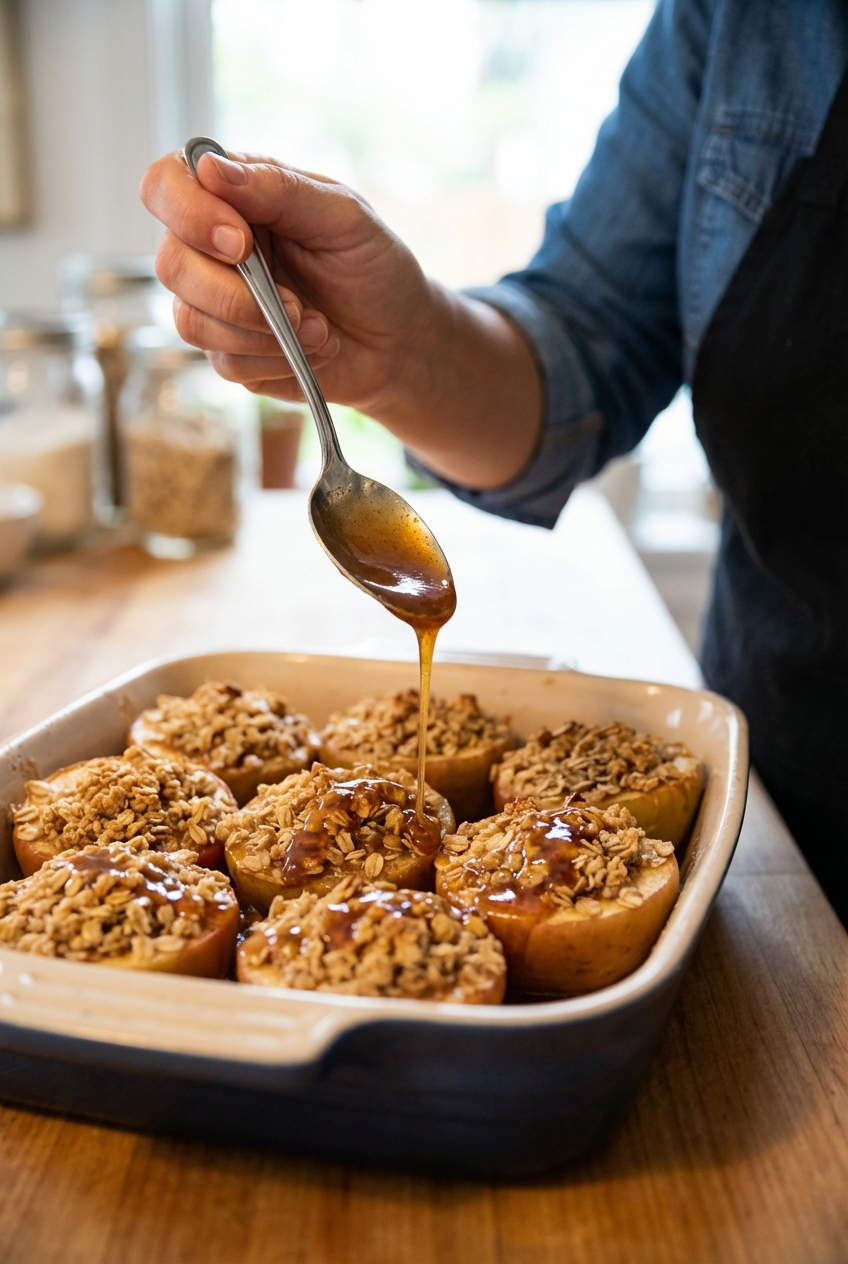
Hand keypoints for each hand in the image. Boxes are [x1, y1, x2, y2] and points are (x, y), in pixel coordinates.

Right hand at [140, 149, 433, 417]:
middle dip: (234, 294)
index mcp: (232, 198)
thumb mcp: (342, 216)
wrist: (399, 340)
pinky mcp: (229, 353)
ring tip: (315, 327)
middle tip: (295, 305)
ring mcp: (214, 304)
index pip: (166, 186)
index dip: (189, 214)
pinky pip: (224, 361)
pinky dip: (274, 358)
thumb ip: (279, 189)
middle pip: (171, 264)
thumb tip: (211, 168)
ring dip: (261, 331)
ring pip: (191, 320)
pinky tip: (312, 348)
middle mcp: (210, 249)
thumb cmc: (373, 267)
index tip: (241, 242)